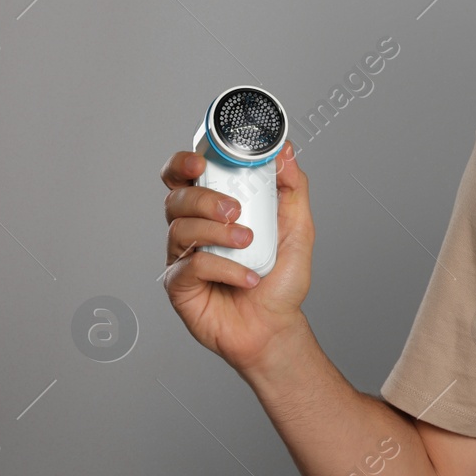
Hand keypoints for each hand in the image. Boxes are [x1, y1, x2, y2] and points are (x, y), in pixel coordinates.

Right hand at [159, 140, 314, 375]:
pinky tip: (247, 278)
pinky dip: (224, 269)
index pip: (185, 175)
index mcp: (214, 209)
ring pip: (181, 229)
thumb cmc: (281, 278)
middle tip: (235, 211)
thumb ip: (293, 187)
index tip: (202, 161)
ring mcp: (182, 257)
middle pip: (176, 197)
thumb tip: (286, 150)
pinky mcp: (178, 285)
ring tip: (248, 244)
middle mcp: (193, 229)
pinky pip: (191, 266)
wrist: (276, 326)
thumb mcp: (298, 227)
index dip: (184, 162)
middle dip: (204, 198)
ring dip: (217, 233)